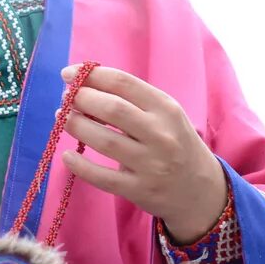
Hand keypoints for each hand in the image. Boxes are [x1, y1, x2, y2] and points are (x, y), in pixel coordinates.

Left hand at [59, 65, 227, 243]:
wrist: (200, 189)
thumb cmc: (176, 144)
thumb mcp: (167, 116)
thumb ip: (134, 101)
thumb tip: (85, 86)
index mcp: (167, 109)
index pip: (124, 83)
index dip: (92, 75)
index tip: (69, 74)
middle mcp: (161, 134)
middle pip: (113, 109)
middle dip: (81, 98)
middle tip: (66, 97)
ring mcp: (151, 164)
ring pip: (104, 140)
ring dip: (76, 125)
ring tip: (64, 118)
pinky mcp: (139, 190)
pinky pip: (102, 177)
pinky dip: (80, 165)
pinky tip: (68, 155)